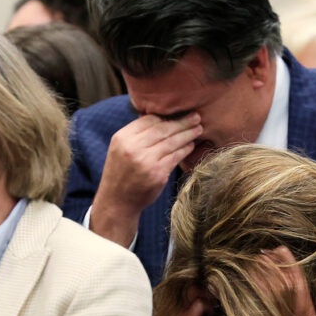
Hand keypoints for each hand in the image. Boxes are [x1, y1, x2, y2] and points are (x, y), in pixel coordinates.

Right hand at [90, 113, 202, 246]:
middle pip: (163, 128)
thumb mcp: (120, 149)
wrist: (117, 201)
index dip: (166, 116)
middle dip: (182, 122)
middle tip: (196, 116)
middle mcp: (133, 148)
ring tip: (198, 129)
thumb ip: (137, 135)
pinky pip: (175, 157)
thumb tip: (162, 118)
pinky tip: (191, 145)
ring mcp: (146, 161)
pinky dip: (185, 149)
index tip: (179, 113)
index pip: (149, 120)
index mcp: (122, 138)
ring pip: (172, 142)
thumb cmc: (122, 173)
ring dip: (188, 134)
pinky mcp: (157, 174)